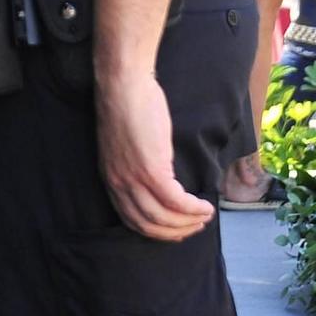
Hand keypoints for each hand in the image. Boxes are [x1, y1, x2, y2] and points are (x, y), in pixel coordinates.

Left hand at [97, 70, 212, 239]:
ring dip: (188, 222)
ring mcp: (134, 179)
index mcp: (111, 179)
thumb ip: (134, 166)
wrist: (123, 84)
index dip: (157, 230)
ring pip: (164, 217)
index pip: (132, 220)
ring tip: (205, 216)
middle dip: (175, 231)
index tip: (176, 229)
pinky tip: (205, 205)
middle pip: (149, 225)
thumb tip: (156, 178)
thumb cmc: (126, 106)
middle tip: (195, 226)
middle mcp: (119, 184)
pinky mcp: (151, 170)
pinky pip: (176, 201)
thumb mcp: (123, 145)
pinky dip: (193, 209)